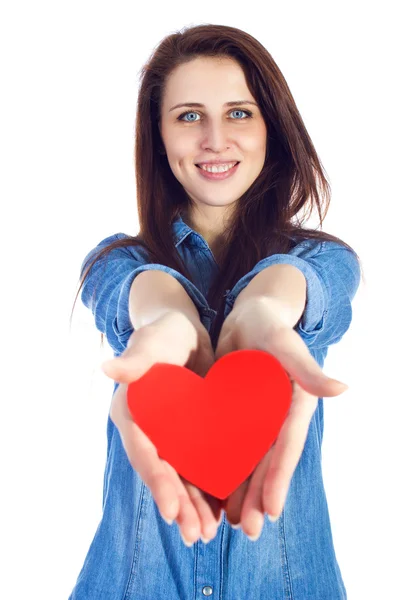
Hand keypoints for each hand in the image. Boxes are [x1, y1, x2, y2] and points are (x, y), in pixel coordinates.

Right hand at [102, 311, 223, 546]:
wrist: (183, 333)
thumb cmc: (163, 334)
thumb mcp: (152, 343)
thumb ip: (135, 360)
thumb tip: (107, 368)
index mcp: (132, 412)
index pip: (144, 451)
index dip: (157, 480)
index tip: (172, 511)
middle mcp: (146, 430)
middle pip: (162, 472)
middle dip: (179, 505)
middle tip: (198, 536)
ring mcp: (167, 435)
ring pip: (180, 475)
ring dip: (194, 505)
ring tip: (211, 534)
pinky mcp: (187, 435)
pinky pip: (196, 466)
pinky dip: (208, 487)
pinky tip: (224, 510)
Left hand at [215, 297, 348, 540]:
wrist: (247, 319)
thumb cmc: (269, 326)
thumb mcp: (284, 344)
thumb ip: (306, 369)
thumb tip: (341, 389)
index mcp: (293, 405)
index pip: (286, 445)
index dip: (279, 477)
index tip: (273, 510)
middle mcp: (277, 418)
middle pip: (266, 461)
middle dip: (258, 496)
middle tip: (248, 531)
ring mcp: (256, 420)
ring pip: (247, 460)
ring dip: (241, 490)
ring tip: (231, 522)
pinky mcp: (236, 417)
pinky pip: (229, 447)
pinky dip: (222, 468)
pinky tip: (210, 492)